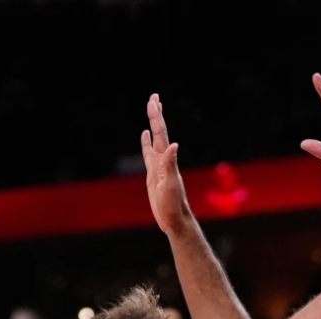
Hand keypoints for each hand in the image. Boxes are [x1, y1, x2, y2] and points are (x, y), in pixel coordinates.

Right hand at [140, 94, 193, 234]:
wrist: (175, 219)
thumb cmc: (173, 205)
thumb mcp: (170, 185)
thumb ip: (171, 165)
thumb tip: (174, 145)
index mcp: (166, 160)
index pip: (161, 133)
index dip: (157, 116)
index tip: (154, 100)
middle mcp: (163, 159)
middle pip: (159, 132)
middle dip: (156, 114)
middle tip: (154, 96)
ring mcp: (157, 165)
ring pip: (154, 139)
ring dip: (153, 124)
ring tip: (152, 110)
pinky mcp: (152, 174)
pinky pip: (148, 153)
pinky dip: (146, 142)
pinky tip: (145, 135)